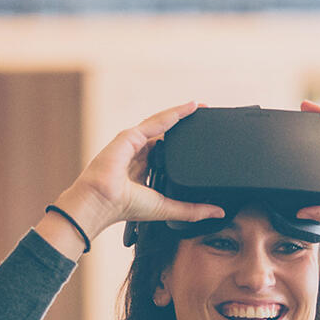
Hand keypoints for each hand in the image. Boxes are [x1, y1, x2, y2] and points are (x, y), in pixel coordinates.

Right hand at [51, 102, 225, 241]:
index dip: (183, 142)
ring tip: (200, 106)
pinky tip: (188, 109)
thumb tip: (217, 212)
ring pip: (161, 122)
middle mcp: (138, 151)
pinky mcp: (130, 136)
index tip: (202, 136)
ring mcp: (133, 141)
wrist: (102, 202)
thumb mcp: (168, 209)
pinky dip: (173, 114)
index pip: (166, 149)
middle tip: (205, 114)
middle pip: (165, 131)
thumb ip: (192, 210)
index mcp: (144, 167)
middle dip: (184, 122)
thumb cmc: (125, 206)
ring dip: (181, 113)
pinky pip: (155, 121)